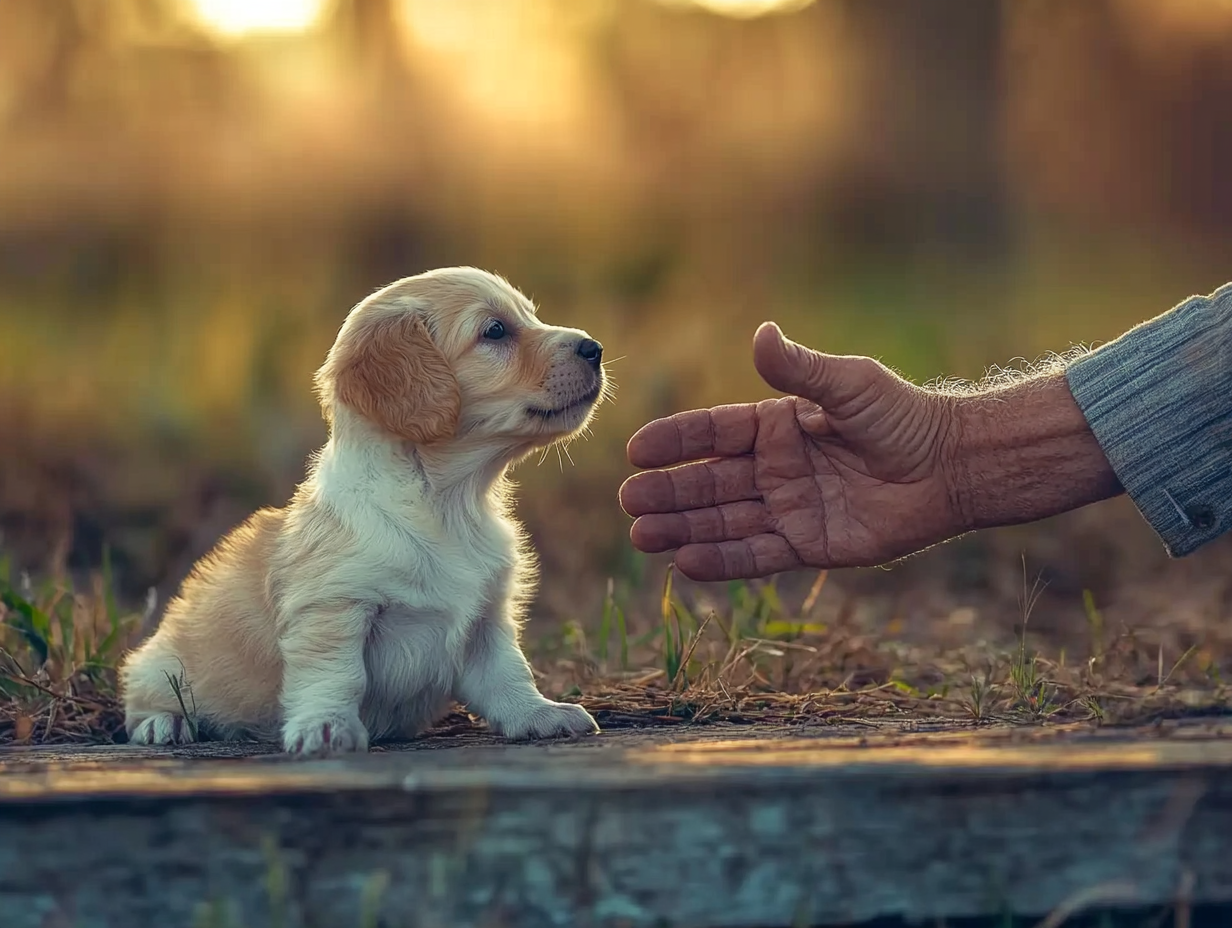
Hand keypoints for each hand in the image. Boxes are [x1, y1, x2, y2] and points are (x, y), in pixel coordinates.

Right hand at [619, 323, 962, 580]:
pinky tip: (685, 564)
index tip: (636, 450)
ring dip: (682, 529)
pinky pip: (756, 554)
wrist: (950, 468)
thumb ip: (800, 369)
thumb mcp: (848, 386)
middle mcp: (774, 468)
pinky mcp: (808, 545)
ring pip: (723, 521)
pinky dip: (721, 561)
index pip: (713, 434)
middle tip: (628, 501)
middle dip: (668, 492)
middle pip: (708, 482)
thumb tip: (761, 333)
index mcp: (776, 426)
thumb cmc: (902, 417)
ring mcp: (788, 508)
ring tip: (641, 536)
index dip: (675, 442)